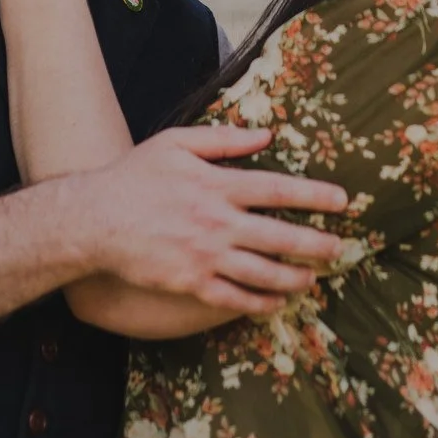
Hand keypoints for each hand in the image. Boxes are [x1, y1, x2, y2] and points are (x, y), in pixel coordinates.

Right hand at [84, 124, 349, 315]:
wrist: (95, 220)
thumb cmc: (136, 175)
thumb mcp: (177, 143)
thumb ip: (224, 140)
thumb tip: (266, 134)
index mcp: (217, 184)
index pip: (277, 188)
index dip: (314, 195)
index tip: (342, 200)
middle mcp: (217, 222)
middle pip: (279, 235)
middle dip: (315, 243)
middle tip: (340, 249)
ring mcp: (205, 256)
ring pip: (262, 272)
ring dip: (294, 277)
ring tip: (314, 279)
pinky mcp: (191, 284)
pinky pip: (234, 298)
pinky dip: (260, 302)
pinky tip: (276, 302)